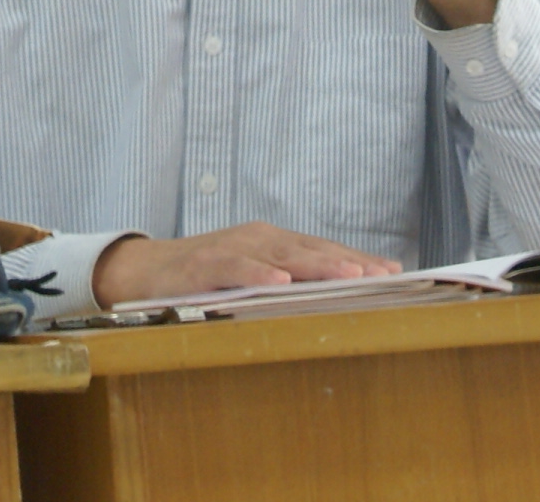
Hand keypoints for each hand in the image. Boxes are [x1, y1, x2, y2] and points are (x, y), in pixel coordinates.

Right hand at [91, 222, 397, 304]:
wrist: (145, 271)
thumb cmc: (204, 279)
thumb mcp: (250, 278)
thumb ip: (285, 283)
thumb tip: (332, 300)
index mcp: (273, 243)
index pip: (323, 250)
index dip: (358, 259)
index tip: (394, 272)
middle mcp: (259, 239)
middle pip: (312, 249)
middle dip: (350, 261)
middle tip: (384, 274)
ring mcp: (233, 247)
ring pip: (283, 255)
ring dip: (319, 264)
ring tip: (350, 274)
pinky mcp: (206, 263)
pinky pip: (238, 267)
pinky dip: (260, 272)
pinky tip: (281, 281)